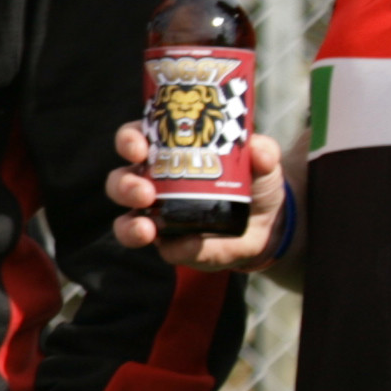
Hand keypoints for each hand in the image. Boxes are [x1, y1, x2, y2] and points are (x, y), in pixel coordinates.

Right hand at [109, 124, 287, 270]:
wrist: (270, 224)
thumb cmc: (254, 182)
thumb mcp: (262, 162)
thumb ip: (262, 152)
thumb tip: (259, 150)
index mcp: (165, 154)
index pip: (134, 140)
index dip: (128, 141)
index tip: (139, 147)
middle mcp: (153, 185)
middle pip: (120, 181)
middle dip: (125, 186)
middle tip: (144, 192)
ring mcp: (159, 219)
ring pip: (125, 222)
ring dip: (130, 225)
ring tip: (146, 228)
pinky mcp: (174, 247)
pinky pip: (166, 250)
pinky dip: (177, 248)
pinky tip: (189, 244)